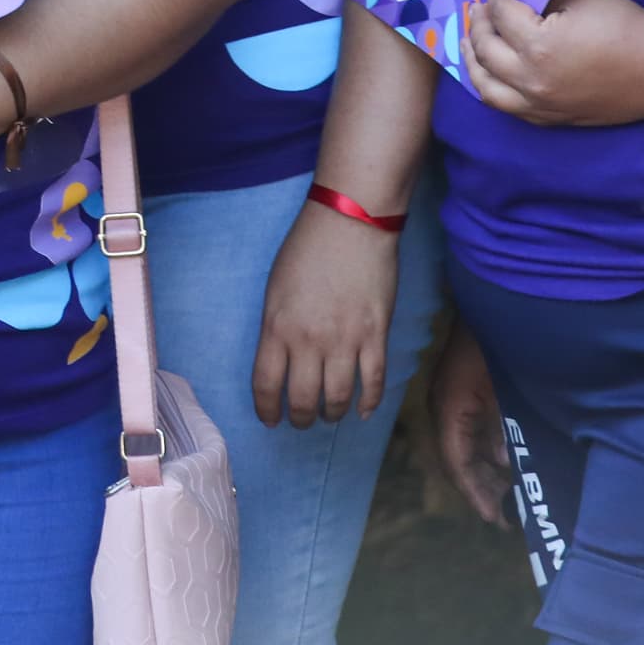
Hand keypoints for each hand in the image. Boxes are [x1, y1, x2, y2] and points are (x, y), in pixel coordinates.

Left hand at [253, 199, 399, 427]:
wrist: (351, 223)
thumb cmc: (307, 248)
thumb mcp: (275, 289)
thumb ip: (277, 327)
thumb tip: (282, 360)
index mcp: (277, 327)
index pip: (266, 384)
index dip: (267, 409)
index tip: (270, 419)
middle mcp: (309, 341)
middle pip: (303, 399)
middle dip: (301, 419)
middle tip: (302, 421)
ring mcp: (346, 341)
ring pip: (338, 398)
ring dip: (332, 414)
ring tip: (329, 415)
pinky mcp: (377, 336)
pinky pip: (374, 382)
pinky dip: (369, 403)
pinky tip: (362, 412)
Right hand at [431, 322, 513, 529]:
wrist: (493, 302)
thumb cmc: (499, 343)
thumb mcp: (507, 388)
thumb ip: (504, 427)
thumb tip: (506, 464)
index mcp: (451, 407)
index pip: (456, 461)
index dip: (473, 492)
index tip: (492, 518)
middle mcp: (446, 408)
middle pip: (457, 459)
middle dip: (478, 488)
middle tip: (504, 518)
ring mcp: (453, 400)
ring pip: (463, 447)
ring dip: (483, 472)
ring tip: (507, 498)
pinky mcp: (464, 394)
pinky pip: (470, 432)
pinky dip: (485, 453)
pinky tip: (504, 464)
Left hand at [461, 0, 643, 126]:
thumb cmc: (626, 26)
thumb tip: (518, 0)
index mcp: (538, 45)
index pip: (502, 15)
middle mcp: (531, 80)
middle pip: (485, 50)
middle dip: (478, 24)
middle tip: (478, 9)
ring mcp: (540, 105)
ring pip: (486, 87)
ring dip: (472, 61)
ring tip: (466, 43)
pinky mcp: (552, 119)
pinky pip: (508, 106)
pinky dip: (491, 87)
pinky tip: (489, 73)